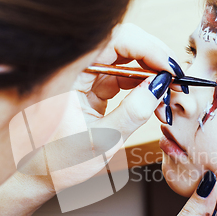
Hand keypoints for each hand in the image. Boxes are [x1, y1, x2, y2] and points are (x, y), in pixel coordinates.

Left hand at [19, 24, 180, 189]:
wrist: (39, 175)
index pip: (114, 40)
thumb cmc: (60, 162)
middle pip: (123, 44)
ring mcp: (84, 76)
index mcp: (67, 72)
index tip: (171, 69)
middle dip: (154, 59)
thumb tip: (161, 85)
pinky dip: (142, 86)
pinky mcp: (92, 87)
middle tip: (177, 81)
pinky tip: (156, 100)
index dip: (148, 48)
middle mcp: (75, 67)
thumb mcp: (101, 141)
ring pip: (126, 60)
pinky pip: (123, 77)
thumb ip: (132, 112)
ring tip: (170, 96)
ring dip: (152, 75)